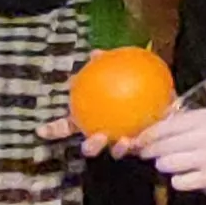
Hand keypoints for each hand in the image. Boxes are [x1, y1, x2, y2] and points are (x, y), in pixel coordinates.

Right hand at [37, 76, 205, 160]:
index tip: (42, 131)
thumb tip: (95, 53)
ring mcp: (124, 144)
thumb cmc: (134, 85)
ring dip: (119, 148)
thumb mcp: (120, 72)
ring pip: (118, 151)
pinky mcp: (148, 146)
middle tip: (96, 137)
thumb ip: (105, 65)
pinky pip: (147, 144)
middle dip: (91, 147)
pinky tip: (153, 131)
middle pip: (91, 147)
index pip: (70, 126)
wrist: (163, 98)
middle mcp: (105, 136)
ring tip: (125, 140)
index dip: (55, 130)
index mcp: (92, 121)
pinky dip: (148, 138)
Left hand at [129, 83, 205, 192]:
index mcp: (204, 118)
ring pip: (167, 164)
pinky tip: (183, 176)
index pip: (164, 127)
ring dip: (164, 164)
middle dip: (150, 151)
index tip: (138, 138)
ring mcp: (204, 160)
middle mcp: (200, 138)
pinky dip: (178, 180)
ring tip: (168, 163)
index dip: (147, 134)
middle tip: (148, 152)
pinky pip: (181, 182)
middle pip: (161, 147)